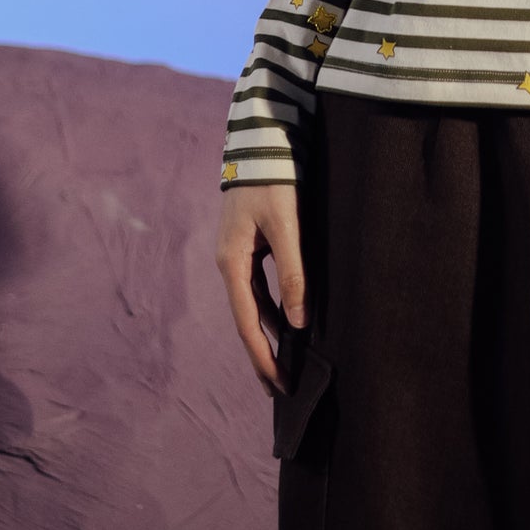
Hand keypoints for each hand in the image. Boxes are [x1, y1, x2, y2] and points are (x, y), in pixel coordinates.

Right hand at [216, 180, 306, 393]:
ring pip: (253, 305)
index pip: (247, 323)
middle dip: (262, 354)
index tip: (278, 384)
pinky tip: (288, 322)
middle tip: (280, 387)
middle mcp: (230, 263)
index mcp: (233, 263)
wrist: (262, 142)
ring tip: (285, 363)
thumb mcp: (287, 227)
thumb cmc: (274, 182)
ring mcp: (239, 255)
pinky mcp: (251, 245)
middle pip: (246, 320)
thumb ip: (293, 273)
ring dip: (269, 334)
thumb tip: (299, 321)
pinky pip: (260, 288)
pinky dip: (273, 308)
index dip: (262, 355)